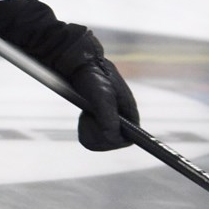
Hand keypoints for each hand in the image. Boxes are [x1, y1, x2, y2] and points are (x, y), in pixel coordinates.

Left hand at [53, 30, 139, 150]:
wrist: (79, 66)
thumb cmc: (93, 77)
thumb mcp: (102, 95)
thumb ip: (108, 116)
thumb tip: (113, 138)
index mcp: (130, 114)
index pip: (127, 139)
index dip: (112, 140)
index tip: (100, 132)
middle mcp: (122, 120)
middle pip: (110, 142)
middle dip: (96, 131)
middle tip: (88, 115)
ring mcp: (110, 121)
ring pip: (99, 141)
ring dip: (89, 128)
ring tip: (86, 113)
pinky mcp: (99, 120)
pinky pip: (90, 136)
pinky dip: (84, 126)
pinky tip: (84, 114)